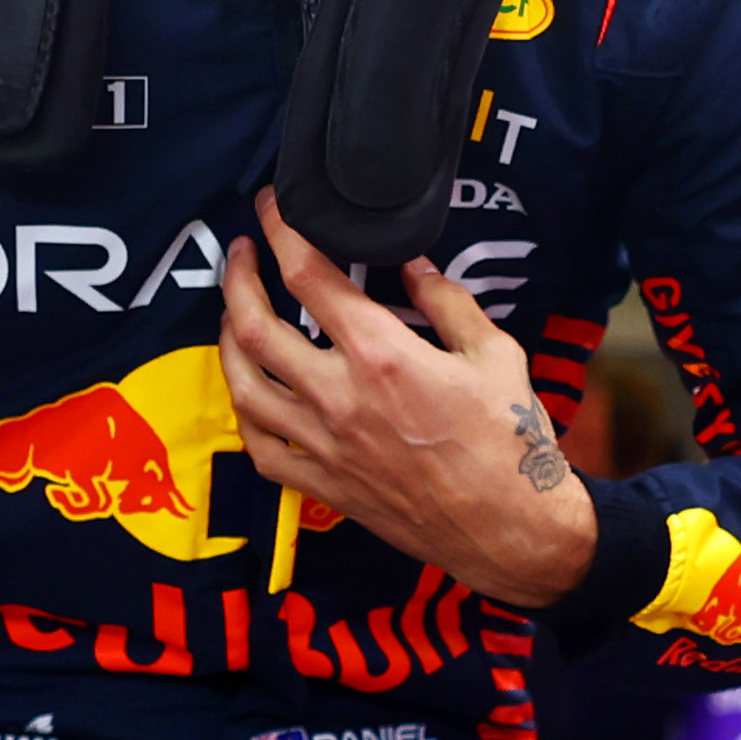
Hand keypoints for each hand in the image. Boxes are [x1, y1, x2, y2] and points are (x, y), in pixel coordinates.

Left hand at [220, 192, 594, 608]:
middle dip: (238, 278)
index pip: (309, 276)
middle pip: (256, 327)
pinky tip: (251, 394)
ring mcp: (326, 445)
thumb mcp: (494, 353)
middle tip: (240, 254)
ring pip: (244, 386)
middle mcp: (340, 397)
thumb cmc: (512, 443)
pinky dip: (246, 417)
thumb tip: (413, 267)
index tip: (271, 209)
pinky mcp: (326, 486)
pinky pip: (263, 449)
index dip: (281, 231)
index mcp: (382, 354)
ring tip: (232, 316)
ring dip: (228, 343)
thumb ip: (447, 302)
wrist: (512, 531)